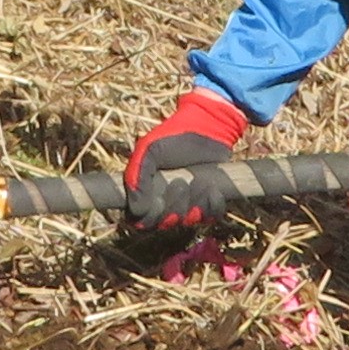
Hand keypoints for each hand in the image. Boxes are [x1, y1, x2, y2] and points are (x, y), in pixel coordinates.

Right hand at [125, 87, 247, 221]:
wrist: (207, 126)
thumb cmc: (174, 137)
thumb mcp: (148, 150)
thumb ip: (136, 176)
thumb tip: (136, 210)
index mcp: (147, 194)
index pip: (141, 222)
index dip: (149, 218)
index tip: (156, 200)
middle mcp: (166, 204)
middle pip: (166, 223)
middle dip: (174, 205)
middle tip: (179, 182)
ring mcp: (189, 205)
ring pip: (188, 221)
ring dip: (194, 202)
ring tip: (198, 180)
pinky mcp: (210, 203)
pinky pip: (211, 216)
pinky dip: (212, 204)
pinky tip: (213, 187)